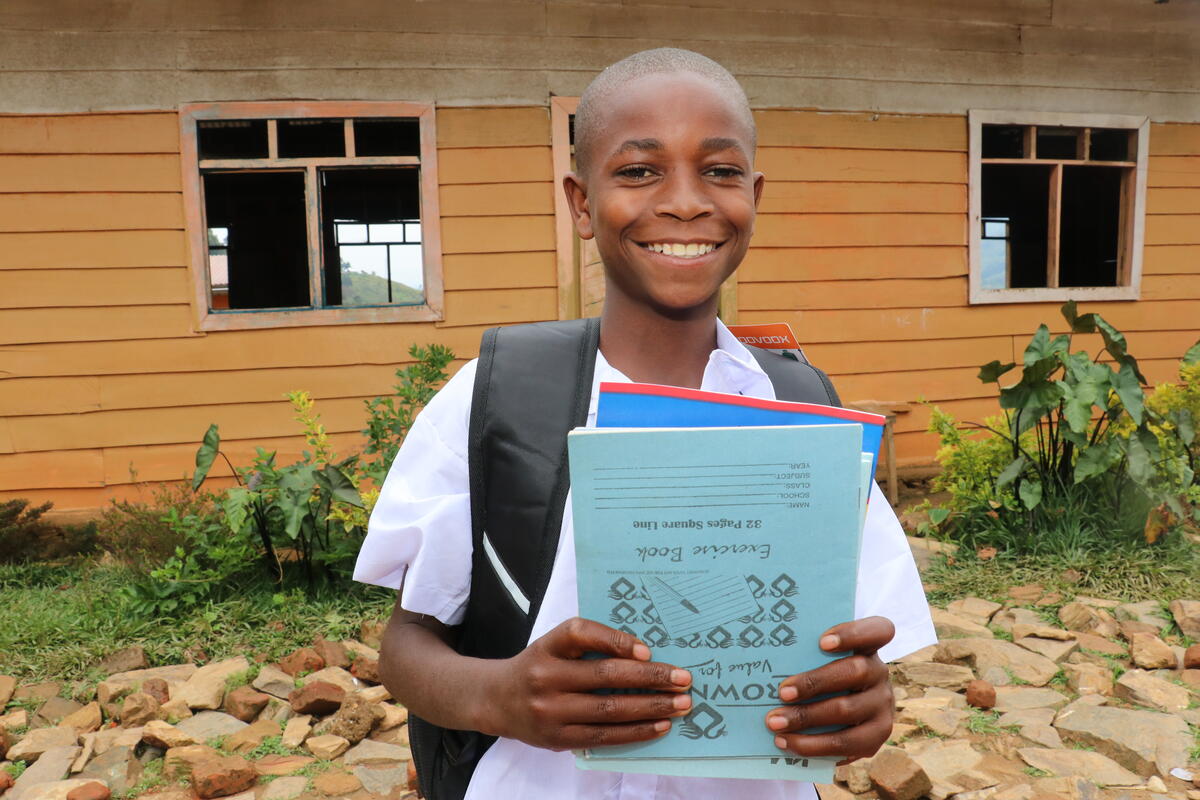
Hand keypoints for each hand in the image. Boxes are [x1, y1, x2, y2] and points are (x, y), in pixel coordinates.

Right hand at [485, 617, 692, 750]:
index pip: (581, 634)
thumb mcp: (554, 644)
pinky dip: (636, 731)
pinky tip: (659, 725)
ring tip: (681, 703)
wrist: (497, 700)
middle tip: (684, 678)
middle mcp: (545, 678)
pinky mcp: (558, 739)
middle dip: (650, 678)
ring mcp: (551, 712)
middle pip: (604, 676)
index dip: (615, 640)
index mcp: (547, 646)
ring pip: (609, 710)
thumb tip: (643, 655)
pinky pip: (604, 736)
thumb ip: (590, 643)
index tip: (647, 651)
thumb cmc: (538, 666)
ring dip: (651, 707)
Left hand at [765, 616, 895, 764]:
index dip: (853, 634)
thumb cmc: (821, 674)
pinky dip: (814, 745)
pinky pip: (846, 744)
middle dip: (815, 682)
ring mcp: (882, 705)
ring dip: (807, 718)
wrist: (846, 712)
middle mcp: (880, 673)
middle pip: (856, 671)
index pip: (878, 630)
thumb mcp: (818, 659)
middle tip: (782, 692)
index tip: (822, 641)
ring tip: (775, 723)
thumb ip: (804, 654)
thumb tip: (759, 653)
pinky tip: (788, 742)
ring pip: (849, 711)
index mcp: (868, 646)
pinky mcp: (876, 736)